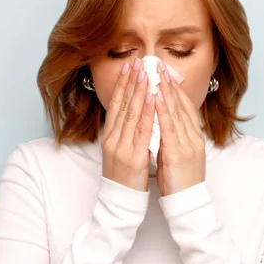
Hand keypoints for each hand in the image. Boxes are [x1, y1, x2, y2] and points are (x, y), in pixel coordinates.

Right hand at [101, 58, 155, 191]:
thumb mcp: (120, 150)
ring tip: (146, 73)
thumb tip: (132, 113)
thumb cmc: (124, 177)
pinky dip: (147, 112)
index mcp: (110, 135)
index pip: (115, 104)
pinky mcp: (132, 156)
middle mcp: (112, 138)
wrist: (120, 201)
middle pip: (122, 104)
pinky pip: (141, 130)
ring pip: (131, 113)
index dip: (122, 84)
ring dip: (139, 91)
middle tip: (138, 62)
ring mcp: (121, 147)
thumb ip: (124, 132)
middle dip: (131, 81)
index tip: (128, 67)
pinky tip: (153, 99)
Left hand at [154, 62, 205, 196]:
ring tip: (156, 74)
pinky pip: (170, 128)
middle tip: (159, 64)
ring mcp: (188, 144)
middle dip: (169, 83)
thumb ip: (173, 137)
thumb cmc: (180, 180)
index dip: (175, 88)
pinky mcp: (179, 153)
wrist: (187, 203)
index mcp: (193, 137)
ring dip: (165, 91)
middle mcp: (193, 137)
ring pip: (176, 112)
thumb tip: (162, 122)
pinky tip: (155, 98)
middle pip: (181, 105)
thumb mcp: (178, 153)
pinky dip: (163, 111)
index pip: (185, 107)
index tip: (164, 73)